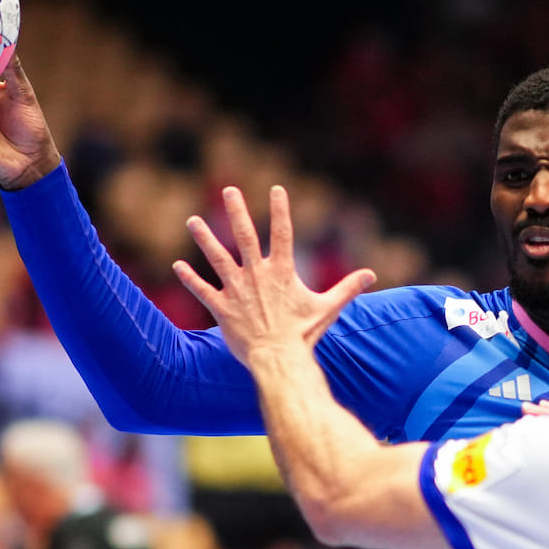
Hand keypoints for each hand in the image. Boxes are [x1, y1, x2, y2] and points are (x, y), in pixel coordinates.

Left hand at [172, 185, 375, 370]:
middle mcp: (256, 275)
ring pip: (218, 258)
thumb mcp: (327, 307)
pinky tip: (177, 266)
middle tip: (230, 190)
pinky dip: (189, 279)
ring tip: (193, 220)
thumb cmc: (303, 334)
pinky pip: (202, 291)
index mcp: (281, 272)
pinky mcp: (222, 309)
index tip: (276, 189)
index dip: (281, 210)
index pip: (283, 233)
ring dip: (205, 238)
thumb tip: (371, 275)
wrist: (280, 360)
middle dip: (237, 211)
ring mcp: (237, 291)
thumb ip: (347, 288)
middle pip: (244, 236)